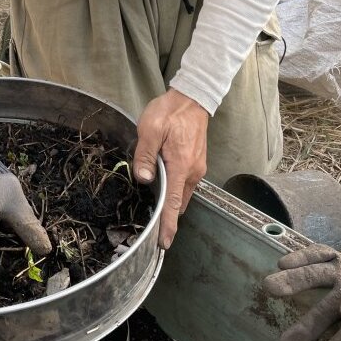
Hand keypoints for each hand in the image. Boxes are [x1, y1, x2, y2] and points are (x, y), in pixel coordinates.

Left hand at [132, 88, 208, 248]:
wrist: (193, 98)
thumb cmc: (170, 112)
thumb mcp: (149, 129)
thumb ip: (145, 155)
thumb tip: (143, 179)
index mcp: (180, 166)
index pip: (173, 203)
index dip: (168, 225)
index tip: (164, 243)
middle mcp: (192, 172)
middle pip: (179, 203)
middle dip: (168, 218)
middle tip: (152, 231)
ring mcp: (196, 168)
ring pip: (182, 195)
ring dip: (171, 204)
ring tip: (155, 212)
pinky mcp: (196, 163)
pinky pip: (184, 184)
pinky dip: (175, 192)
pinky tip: (163, 189)